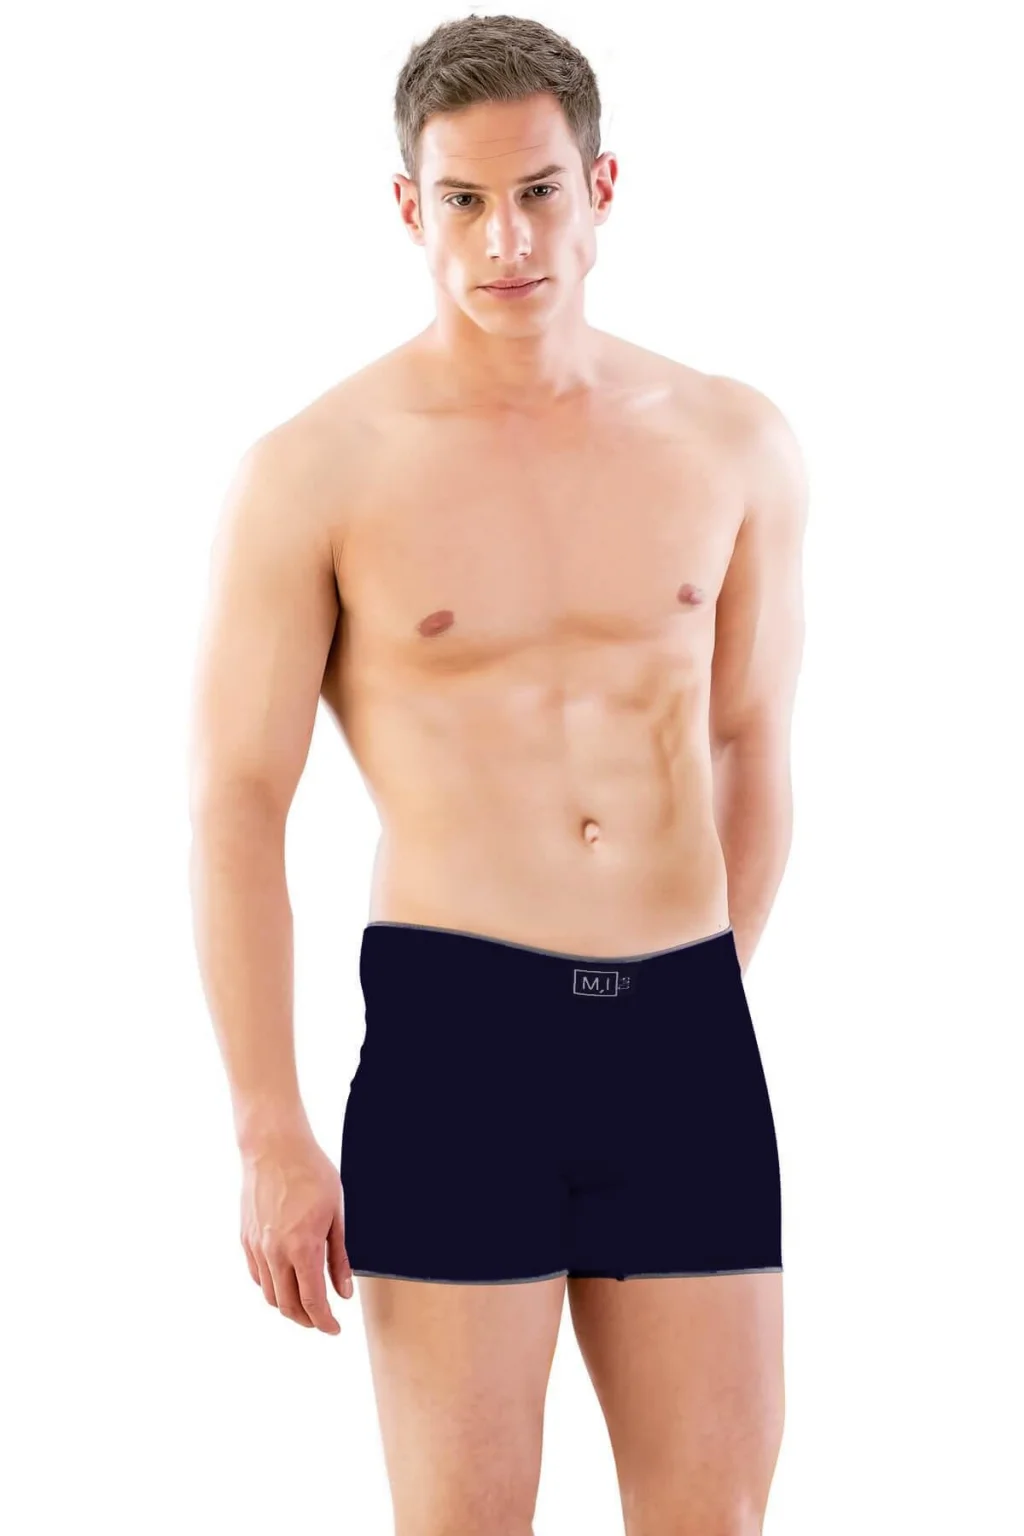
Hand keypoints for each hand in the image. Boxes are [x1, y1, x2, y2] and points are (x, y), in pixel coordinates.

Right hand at [239, 1129, 353, 1332]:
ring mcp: (256, 1247)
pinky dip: (271, 1287)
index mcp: (302, 1248)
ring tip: (305, 1304)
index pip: (312, 1302)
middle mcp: (274, 1253)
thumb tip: (343, 1292)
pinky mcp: (245, 1238)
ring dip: (287, 1307)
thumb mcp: (337, 1213)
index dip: (324, 1321)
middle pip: (287, 1305)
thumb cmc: (311, 1173)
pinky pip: (257, 1276)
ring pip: (269, 1295)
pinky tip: (285, 1281)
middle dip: (306, 1319)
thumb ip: (339, 1257)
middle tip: (322, 1320)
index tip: (334, 1329)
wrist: (274, 1147)